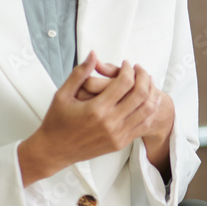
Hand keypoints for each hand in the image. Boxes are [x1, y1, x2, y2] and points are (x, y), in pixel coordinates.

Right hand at [18, 52, 173, 184]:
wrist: (55, 151)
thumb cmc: (56, 122)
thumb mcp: (63, 94)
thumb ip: (80, 73)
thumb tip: (93, 54)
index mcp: (96, 109)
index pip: (124, 83)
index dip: (129, 69)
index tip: (127, 64)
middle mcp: (110, 123)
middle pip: (140, 94)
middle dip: (144, 77)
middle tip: (139, 69)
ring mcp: (118, 135)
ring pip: (147, 110)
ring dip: (151, 92)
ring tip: (146, 82)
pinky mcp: (121, 143)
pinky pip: (143, 124)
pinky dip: (148, 110)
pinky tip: (145, 100)